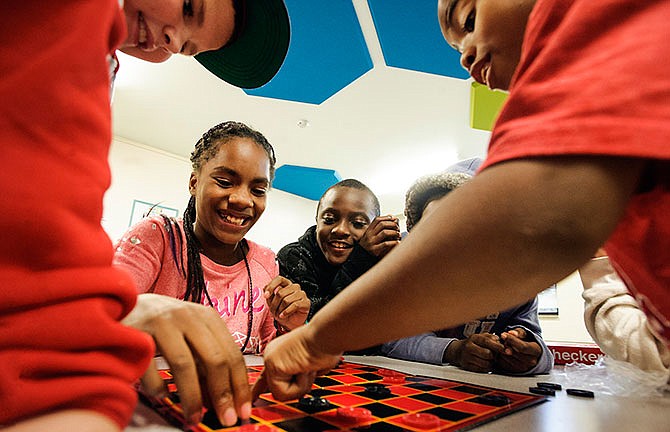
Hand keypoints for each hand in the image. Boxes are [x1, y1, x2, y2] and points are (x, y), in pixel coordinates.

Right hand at [122, 294, 250, 426]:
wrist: (118, 303)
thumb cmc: (160, 325)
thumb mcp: (189, 335)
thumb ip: (205, 363)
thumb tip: (222, 399)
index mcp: (206, 317)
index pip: (233, 354)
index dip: (240, 386)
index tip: (243, 410)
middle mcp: (187, 316)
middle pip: (214, 359)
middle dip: (222, 394)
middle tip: (226, 419)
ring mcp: (161, 321)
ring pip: (184, 365)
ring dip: (192, 398)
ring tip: (194, 418)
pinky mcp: (136, 330)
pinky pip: (150, 367)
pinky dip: (158, 387)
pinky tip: (161, 394)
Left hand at [251, 325, 340, 401]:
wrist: (326, 335)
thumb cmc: (325, 346)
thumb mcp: (310, 366)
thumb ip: (300, 377)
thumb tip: (298, 390)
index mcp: (279, 354)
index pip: (267, 376)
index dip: (259, 389)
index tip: (253, 397)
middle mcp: (271, 356)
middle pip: (279, 390)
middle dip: (298, 386)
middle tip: (309, 369)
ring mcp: (269, 360)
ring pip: (281, 394)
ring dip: (301, 386)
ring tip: (308, 367)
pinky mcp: (272, 366)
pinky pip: (283, 393)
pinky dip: (299, 385)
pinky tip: (304, 368)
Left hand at [263, 276, 309, 330]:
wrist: (290, 323)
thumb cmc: (282, 311)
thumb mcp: (273, 303)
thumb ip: (270, 295)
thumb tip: (265, 289)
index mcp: (287, 284)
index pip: (279, 279)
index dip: (271, 286)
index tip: (265, 296)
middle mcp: (295, 287)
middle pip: (281, 292)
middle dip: (274, 304)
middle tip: (272, 312)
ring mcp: (301, 294)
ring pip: (286, 300)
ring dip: (280, 310)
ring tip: (279, 315)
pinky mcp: (306, 302)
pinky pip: (294, 305)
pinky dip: (286, 312)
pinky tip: (283, 316)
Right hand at [358, 215, 400, 257]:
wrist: (361, 256)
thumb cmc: (368, 245)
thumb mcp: (371, 235)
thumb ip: (378, 228)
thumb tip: (390, 217)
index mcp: (369, 230)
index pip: (377, 220)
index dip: (386, 217)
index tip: (393, 218)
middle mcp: (369, 235)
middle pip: (382, 225)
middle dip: (392, 224)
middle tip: (397, 227)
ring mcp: (372, 242)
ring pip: (384, 233)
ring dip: (394, 232)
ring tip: (398, 234)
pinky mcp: (375, 250)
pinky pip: (386, 244)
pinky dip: (393, 242)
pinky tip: (397, 242)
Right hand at [445, 333, 503, 372]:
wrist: (458, 351)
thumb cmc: (473, 343)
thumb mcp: (481, 336)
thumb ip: (491, 338)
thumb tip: (501, 341)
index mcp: (474, 338)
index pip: (487, 341)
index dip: (497, 346)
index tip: (505, 350)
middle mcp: (469, 347)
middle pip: (488, 354)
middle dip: (494, 356)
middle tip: (494, 355)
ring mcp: (467, 357)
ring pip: (486, 364)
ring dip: (491, 363)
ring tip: (489, 359)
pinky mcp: (467, 366)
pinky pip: (482, 370)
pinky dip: (486, 368)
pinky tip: (484, 363)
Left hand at [495, 328, 541, 373]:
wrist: (529, 354)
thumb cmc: (526, 341)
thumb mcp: (525, 334)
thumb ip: (519, 332)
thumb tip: (512, 333)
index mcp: (537, 351)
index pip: (523, 347)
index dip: (511, 340)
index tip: (503, 334)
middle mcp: (532, 362)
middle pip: (515, 353)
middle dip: (506, 345)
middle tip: (503, 339)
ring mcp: (524, 368)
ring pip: (508, 358)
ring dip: (502, 350)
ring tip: (504, 345)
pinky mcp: (515, 371)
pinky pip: (503, 363)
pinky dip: (500, 356)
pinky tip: (502, 351)